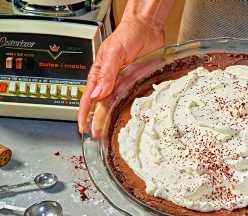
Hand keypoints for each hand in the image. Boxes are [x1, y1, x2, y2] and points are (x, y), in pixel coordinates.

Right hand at [77, 18, 165, 136]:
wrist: (147, 28)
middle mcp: (110, 80)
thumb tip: (98, 94)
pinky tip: (130, 117)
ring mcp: (124, 82)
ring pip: (115, 104)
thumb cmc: (127, 35)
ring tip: (112, 132)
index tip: (83, 128)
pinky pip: (131, 98)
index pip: (88, 98)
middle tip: (99, 137)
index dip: (84, 114)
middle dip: (98, 121)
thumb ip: (107, 74)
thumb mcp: (115, 54)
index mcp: (99, 74)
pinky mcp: (136, 82)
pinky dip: (129, 108)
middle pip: (101, 105)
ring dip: (113, 118)